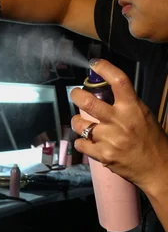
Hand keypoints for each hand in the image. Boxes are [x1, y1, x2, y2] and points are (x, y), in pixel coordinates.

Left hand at [70, 59, 167, 195]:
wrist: (157, 168)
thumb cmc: (151, 140)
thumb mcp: (143, 115)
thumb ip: (126, 104)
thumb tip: (106, 91)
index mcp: (133, 108)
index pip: (118, 81)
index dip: (105, 68)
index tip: (94, 63)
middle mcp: (120, 121)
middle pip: (88, 102)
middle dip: (76, 95)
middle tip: (75, 94)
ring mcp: (110, 139)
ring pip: (80, 124)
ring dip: (76, 122)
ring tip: (81, 123)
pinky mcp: (103, 155)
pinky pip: (80, 143)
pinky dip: (81, 142)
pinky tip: (87, 142)